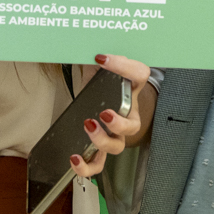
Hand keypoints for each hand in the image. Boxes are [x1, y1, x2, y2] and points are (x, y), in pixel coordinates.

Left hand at [69, 54, 155, 179]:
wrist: (101, 100)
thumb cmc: (102, 84)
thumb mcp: (99, 68)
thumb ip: (96, 60)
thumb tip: (84, 48)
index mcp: (130, 90)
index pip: (139, 74)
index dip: (124, 66)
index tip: (102, 58)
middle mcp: (127, 115)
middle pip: (133, 125)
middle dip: (119, 123)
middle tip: (104, 113)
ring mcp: (115, 135)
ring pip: (117, 146)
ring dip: (103, 141)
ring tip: (87, 127)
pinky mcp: (99, 150)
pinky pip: (97, 163)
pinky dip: (87, 165)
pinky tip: (74, 157)